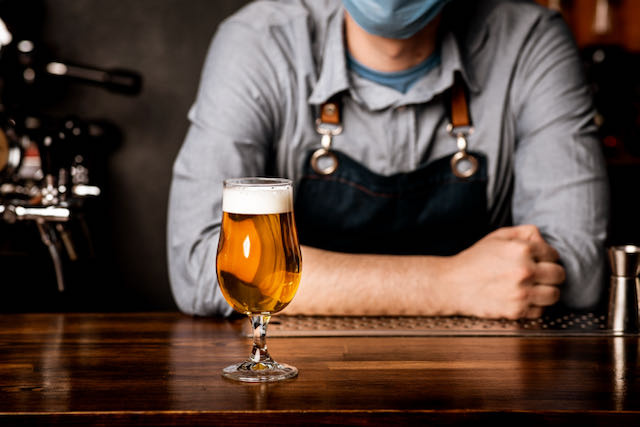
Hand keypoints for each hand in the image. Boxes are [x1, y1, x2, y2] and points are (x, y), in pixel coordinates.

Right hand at [442, 225, 564, 318]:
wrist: (453, 284)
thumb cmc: (475, 259)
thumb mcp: (498, 236)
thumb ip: (525, 232)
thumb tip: (545, 240)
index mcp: (521, 249)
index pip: (554, 255)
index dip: (546, 257)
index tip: (537, 261)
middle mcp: (524, 270)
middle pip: (559, 275)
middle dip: (551, 274)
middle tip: (538, 275)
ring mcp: (521, 292)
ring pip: (554, 295)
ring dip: (546, 291)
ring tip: (533, 288)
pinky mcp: (516, 311)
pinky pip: (540, 311)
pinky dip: (534, 306)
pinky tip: (522, 299)